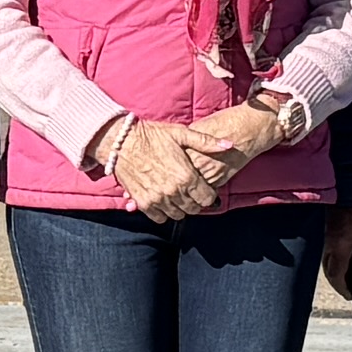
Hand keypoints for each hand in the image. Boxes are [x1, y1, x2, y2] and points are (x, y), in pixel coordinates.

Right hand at [109, 112, 242, 221]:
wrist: (121, 141)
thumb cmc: (152, 135)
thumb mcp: (182, 134)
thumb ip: (207, 142)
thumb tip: (230, 144)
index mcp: (187, 176)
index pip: (208, 199)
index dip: (208, 194)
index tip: (203, 188)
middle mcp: (174, 191)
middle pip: (194, 209)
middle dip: (195, 201)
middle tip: (190, 190)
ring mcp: (158, 199)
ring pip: (178, 215)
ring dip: (180, 207)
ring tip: (176, 194)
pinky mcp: (143, 202)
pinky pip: (159, 218)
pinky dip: (163, 212)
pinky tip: (163, 200)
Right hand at [322, 206, 351, 294]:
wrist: (350, 185)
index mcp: (341, 246)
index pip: (337, 274)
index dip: (343, 288)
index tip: (351, 296)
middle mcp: (330, 244)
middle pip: (327, 270)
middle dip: (336, 283)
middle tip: (348, 290)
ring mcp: (327, 236)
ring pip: (326, 261)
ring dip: (334, 272)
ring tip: (347, 278)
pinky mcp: (329, 230)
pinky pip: (328, 251)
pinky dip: (334, 261)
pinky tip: (345, 260)